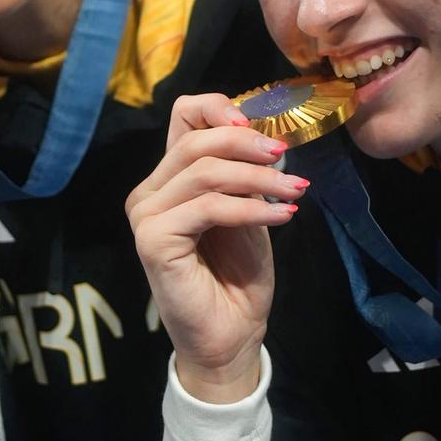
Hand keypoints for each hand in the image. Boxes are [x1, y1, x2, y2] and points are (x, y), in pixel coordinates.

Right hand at [125, 93, 308, 402]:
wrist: (232, 333)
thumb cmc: (238, 273)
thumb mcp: (248, 209)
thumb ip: (244, 172)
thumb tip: (263, 135)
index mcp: (169, 178)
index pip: (182, 115)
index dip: (218, 108)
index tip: (257, 124)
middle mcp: (149, 192)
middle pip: (196, 141)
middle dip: (248, 145)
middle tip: (285, 158)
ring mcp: (146, 216)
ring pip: (206, 173)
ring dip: (259, 179)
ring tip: (294, 193)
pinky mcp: (153, 241)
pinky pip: (209, 208)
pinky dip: (253, 208)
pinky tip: (283, 216)